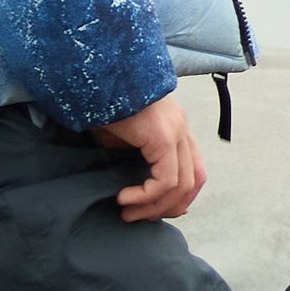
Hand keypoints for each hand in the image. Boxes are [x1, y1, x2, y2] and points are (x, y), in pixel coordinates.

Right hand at [93, 90, 205, 222]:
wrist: (95, 72)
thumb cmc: (101, 101)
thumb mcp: (119, 134)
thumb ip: (133, 156)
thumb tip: (132, 186)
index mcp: (175, 125)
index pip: (194, 169)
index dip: (179, 196)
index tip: (152, 209)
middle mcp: (181, 127)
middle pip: (194, 180)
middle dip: (169, 207)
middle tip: (141, 217)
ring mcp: (176, 129)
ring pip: (182, 184)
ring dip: (155, 206)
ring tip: (129, 213)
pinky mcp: (163, 135)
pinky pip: (165, 179)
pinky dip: (146, 196)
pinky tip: (125, 197)